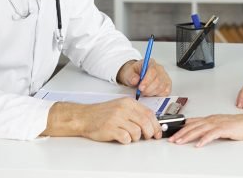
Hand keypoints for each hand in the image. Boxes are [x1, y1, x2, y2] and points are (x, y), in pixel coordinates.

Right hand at [42, 97, 161, 143]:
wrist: (84, 116)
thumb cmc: (102, 113)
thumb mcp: (121, 107)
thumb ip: (135, 112)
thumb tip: (151, 123)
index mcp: (128, 102)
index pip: (149, 113)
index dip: (156, 124)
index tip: (158, 132)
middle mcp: (123, 109)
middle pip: (145, 123)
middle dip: (149, 133)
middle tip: (147, 137)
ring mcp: (116, 119)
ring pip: (137, 132)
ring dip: (136, 138)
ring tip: (129, 136)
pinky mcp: (110, 129)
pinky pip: (126, 138)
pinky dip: (126, 141)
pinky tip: (122, 138)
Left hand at [117, 58, 171, 96]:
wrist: (136, 76)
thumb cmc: (134, 73)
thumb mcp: (128, 72)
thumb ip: (131, 76)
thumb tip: (135, 80)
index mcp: (151, 63)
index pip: (153, 71)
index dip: (147, 81)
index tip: (140, 88)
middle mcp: (160, 69)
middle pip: (158, 80)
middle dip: (148, 89)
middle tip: (141, 92)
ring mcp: (165, 77)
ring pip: (161, 87)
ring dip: (152, 93)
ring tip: (144, 92)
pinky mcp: (167, 85)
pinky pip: (166, 92)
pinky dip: (158, 95)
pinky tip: (151, 94)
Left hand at [168, 113, 242, 146]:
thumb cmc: (238, 125)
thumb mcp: (220, 125)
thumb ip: (210, 128)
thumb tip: (199, 134)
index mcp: (210, 118)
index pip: (192, 122)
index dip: (181, 127)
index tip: (172, 132)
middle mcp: (212, 119)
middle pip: (193, 126)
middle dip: (181, 132)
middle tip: (172, 139)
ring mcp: (218, 123)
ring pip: (199, 129)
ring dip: (188, 136)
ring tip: (180, 141)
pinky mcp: (224, 129)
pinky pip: (212, 134)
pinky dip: (204, 139)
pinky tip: (198, 145)